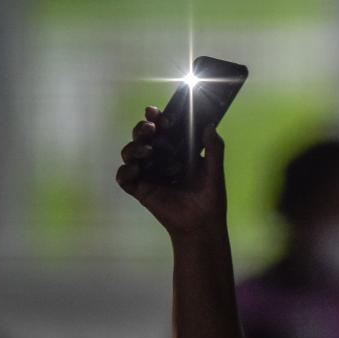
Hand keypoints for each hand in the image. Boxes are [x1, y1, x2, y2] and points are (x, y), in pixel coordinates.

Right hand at [116, 106, 226, 237]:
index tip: (156, 113)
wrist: (203, 224)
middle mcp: (159, 160)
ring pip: (130, 154)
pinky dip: (125, 172)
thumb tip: (210, 125)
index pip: (162, 130)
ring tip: (148, 151)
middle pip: (142, 138)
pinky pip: (124, 178)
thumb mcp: (214, 171)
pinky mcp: (140, 190)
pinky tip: (136, 170)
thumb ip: (214, 149)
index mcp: (175, 152)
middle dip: (142, 129)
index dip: (156, 119)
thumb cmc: (210, 198)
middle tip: (150, 128)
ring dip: (134, 148)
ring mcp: (148, 174)